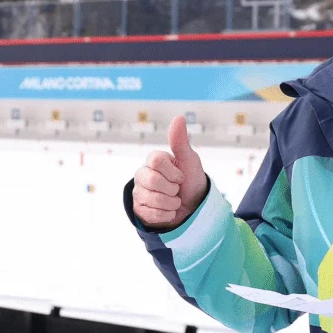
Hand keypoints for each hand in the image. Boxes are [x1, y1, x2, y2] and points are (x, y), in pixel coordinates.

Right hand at [132, 115, 207, 229]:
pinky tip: (168, 211)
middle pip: (152, 181)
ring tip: (174, 200)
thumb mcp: (190, 160)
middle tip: (177, 189)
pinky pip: (151, 214)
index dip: (173, 172)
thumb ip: (180, 141)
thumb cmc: (191, 180)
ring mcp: (139, 192)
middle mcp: (142, 174)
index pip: (156, 161)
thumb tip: (179, 117)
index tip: (181, 176)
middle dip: (173, 189)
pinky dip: (166, 215)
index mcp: (153, 160)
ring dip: (171, 203)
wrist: (194, 206)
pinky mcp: (138, 210)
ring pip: (152, 199)